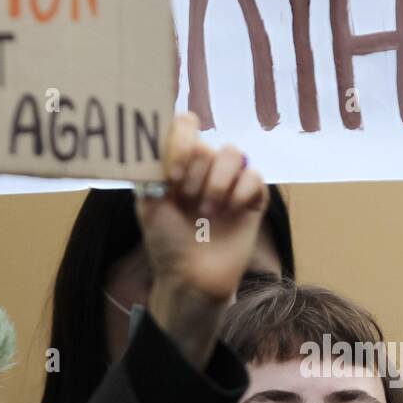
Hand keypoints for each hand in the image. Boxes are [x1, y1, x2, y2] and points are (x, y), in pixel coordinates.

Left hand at [137, 112, 266, 303]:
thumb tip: (156, 138)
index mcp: (178, 164)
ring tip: (207, 211)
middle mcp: (204, 170)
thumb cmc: (166, 243)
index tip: (172, 175)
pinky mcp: (252, 200)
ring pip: (233, 153)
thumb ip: (152, 168)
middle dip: (194, 175)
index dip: (180, 142)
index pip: (185, 126)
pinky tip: (230, 211)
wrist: (191, 277)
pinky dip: (241, 191)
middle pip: (206, 144)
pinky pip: (254, 176)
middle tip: (186, 203)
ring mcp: (229, 184)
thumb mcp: (148, 203)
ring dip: (217, 182)